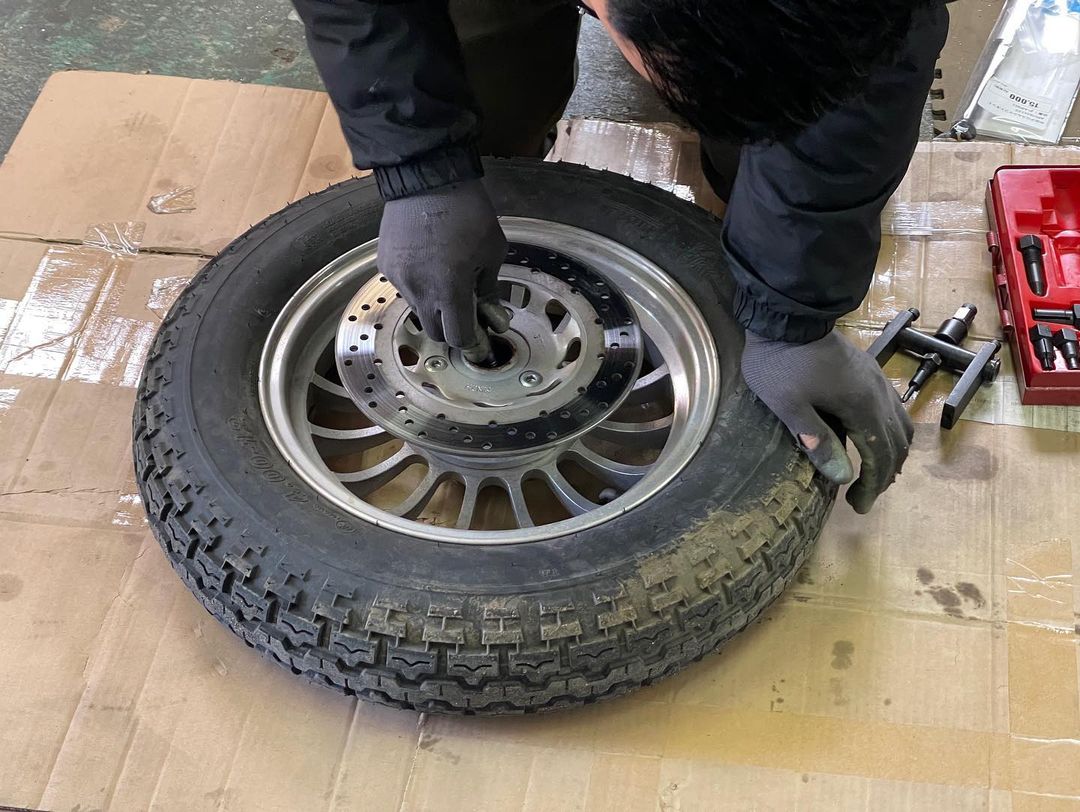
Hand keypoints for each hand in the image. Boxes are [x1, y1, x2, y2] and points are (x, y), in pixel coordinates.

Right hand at [377, 180, 510, 362]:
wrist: (428, 179)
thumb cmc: (466, 211)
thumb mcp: (492, 251)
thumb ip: (490, 289)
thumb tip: (492, 314)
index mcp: (450, 289)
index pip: (458, 337)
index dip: (471, 341)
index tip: (478, 336)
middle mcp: (420, 290)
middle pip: (434, 332)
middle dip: (450, 328)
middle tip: (464, 312)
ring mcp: (399, 279)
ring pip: (417, 310)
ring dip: (433, 305)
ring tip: (445, 278)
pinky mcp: (386, 266)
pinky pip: (403, 287)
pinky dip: (417, 284)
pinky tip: (428, 263)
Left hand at [741, 330, 912, 512]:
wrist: (786, 317)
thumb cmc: (780, 363)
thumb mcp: (789, 406)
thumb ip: (816, 440)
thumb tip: (842, 477)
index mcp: (861, 407)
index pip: (879, 456)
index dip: (871, 485)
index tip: (857, 507)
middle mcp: (878, 395)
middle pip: (896, 443)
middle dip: (883, 475)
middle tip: (862, 497)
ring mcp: (876, 381)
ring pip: (901, 425)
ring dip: (891, 453)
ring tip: (873, 474)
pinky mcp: (869, 372)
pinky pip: (893, 408)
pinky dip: (890, 432)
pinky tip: (874, 438)